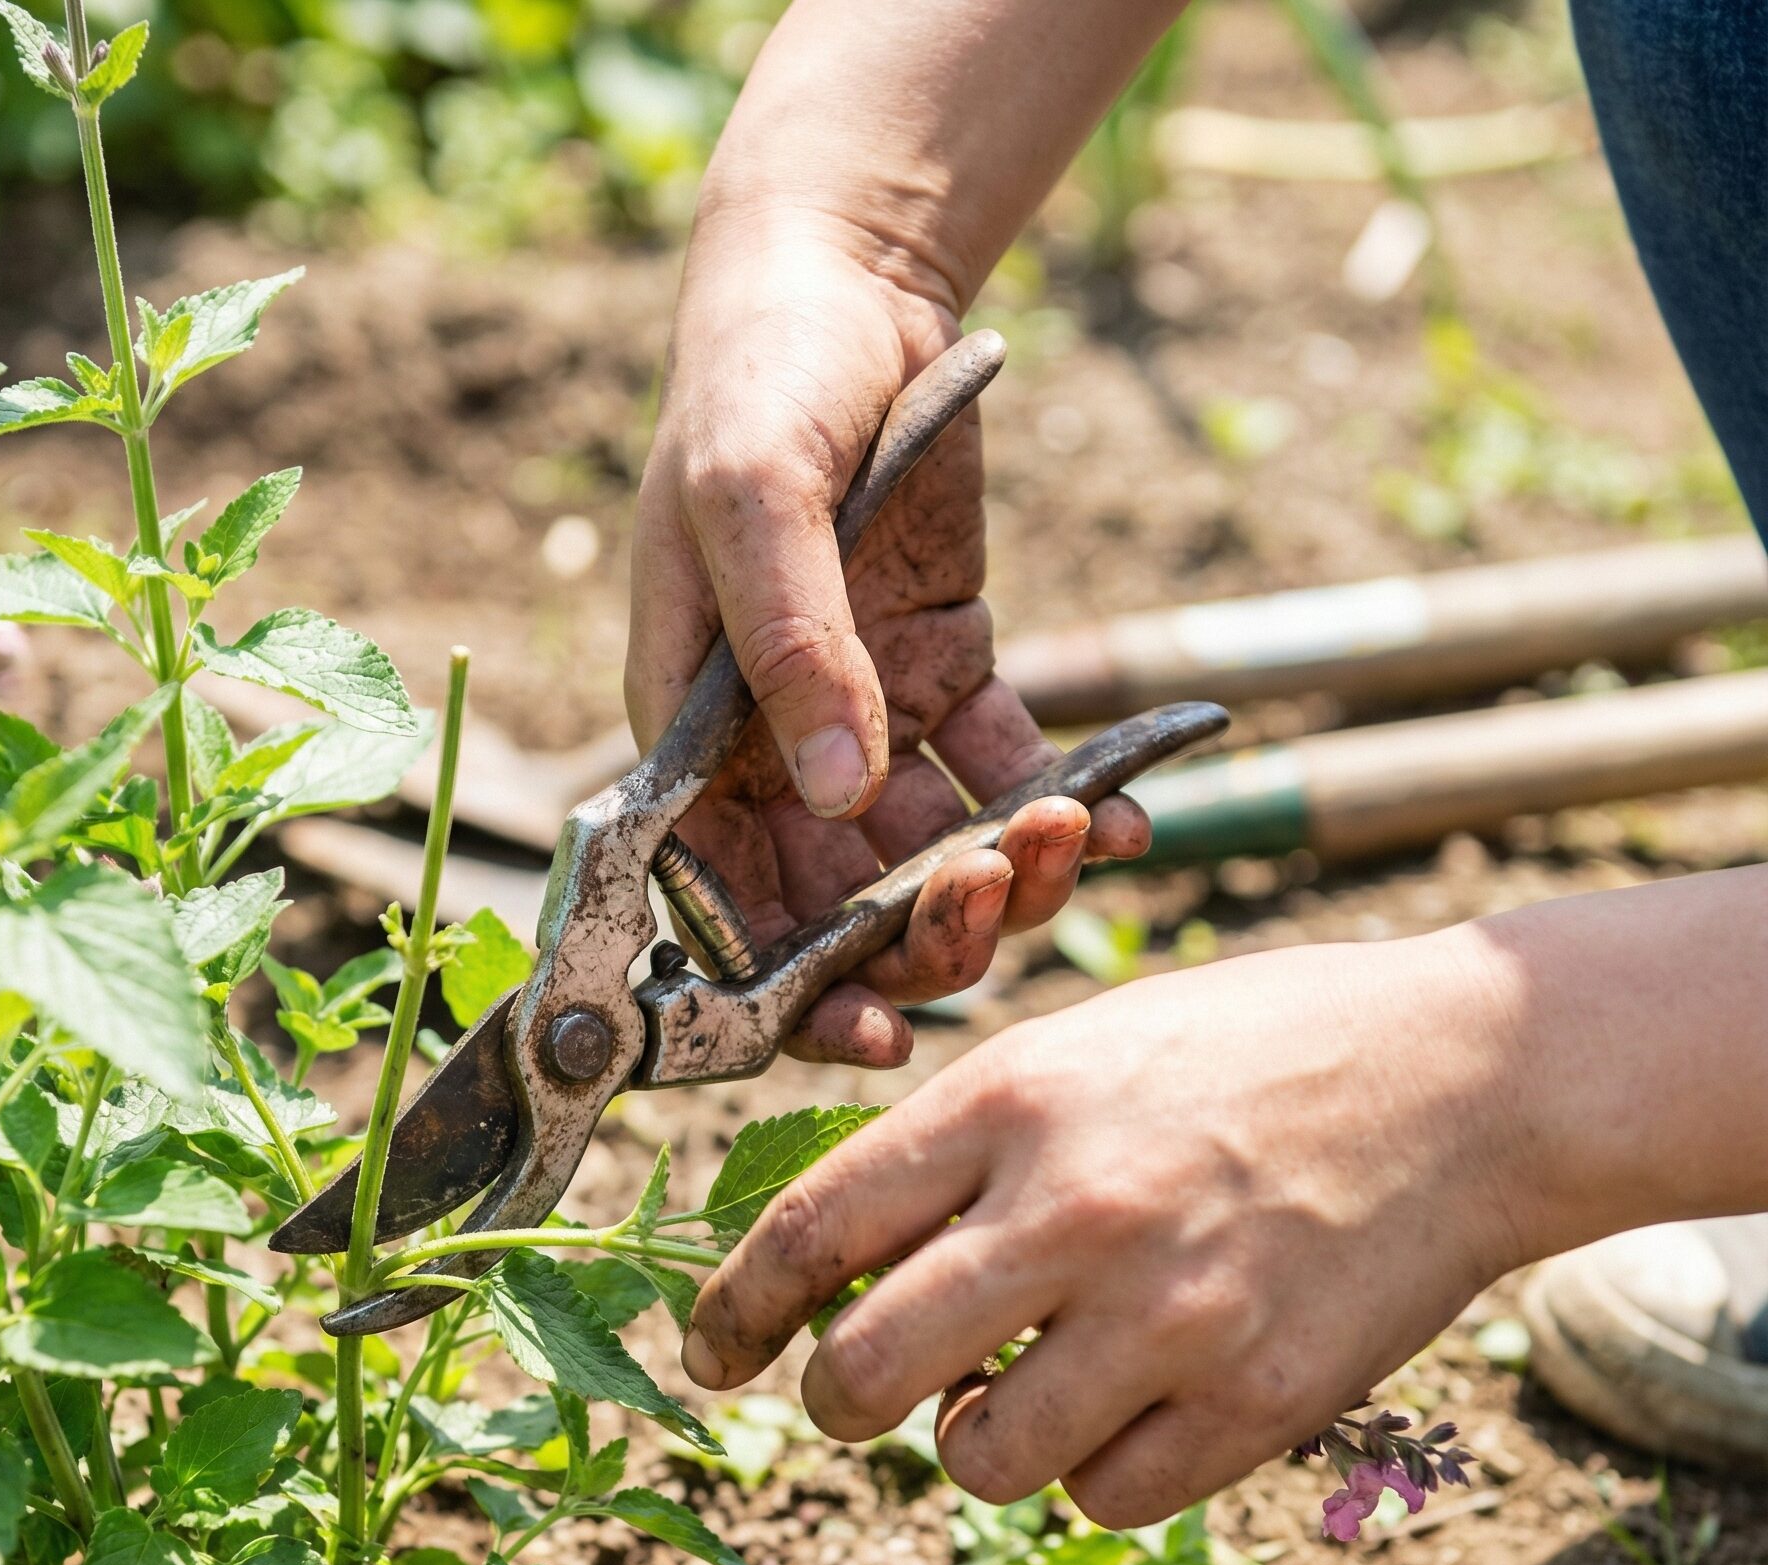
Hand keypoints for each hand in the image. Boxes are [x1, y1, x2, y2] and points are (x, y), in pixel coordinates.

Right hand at [627, 217, 1147, 1065]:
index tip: (874, 1034)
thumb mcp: (751, 497)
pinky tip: (1122, 814)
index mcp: (691, 733)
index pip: (723, 900)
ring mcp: (862, 714)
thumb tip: (835, 797)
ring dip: (1002, 872)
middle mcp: (771, 747)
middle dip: (920, 934)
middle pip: (838, 901)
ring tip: (1079, 843)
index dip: (788, 987)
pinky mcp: (943, 671)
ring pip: (930, 849)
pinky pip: (1002, 765)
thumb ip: (788, 647)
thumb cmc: (761, 378)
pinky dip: (1060, 801)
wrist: (847, 279)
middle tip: (1001, 909)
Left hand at [681, 929, 1535, 1525]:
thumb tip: (845, 1264)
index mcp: (1010, 1100)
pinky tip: (1126, 1407)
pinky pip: (1103, 1498)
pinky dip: (1090, 1471)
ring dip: (972, 1441)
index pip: (811, 1229)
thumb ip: (959, 1146)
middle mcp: (1073, 1210)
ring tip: (1020, 1388)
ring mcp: (1169, 1314)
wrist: (1463, 1075)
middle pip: (864, 1372)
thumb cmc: (1249, 1046)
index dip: (735, 1309)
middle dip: (830, 1400)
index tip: (714, 1355)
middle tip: (848, 1394)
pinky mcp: (1259, 1399)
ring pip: (980, 1459)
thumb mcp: (1080, 1045)